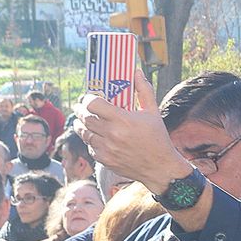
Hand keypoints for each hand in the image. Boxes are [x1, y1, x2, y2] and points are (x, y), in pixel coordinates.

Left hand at [73, 67, 190, 194]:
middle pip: (85, 117)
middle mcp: (112, 134)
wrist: (160, 167)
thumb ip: (143, 91)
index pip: (92, 104)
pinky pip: (90, 146)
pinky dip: (91, 140)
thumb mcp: (153, 112)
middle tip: (80, 107)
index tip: (88, 97)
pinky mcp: (104, 160)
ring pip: (84, 132)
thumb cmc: (158, 138)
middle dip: (80, 110)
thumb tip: (136, 72)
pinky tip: (96, 136)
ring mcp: (106, 148)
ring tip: (83, 120)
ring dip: (81, 124)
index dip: (87, 99)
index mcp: (123, 120)